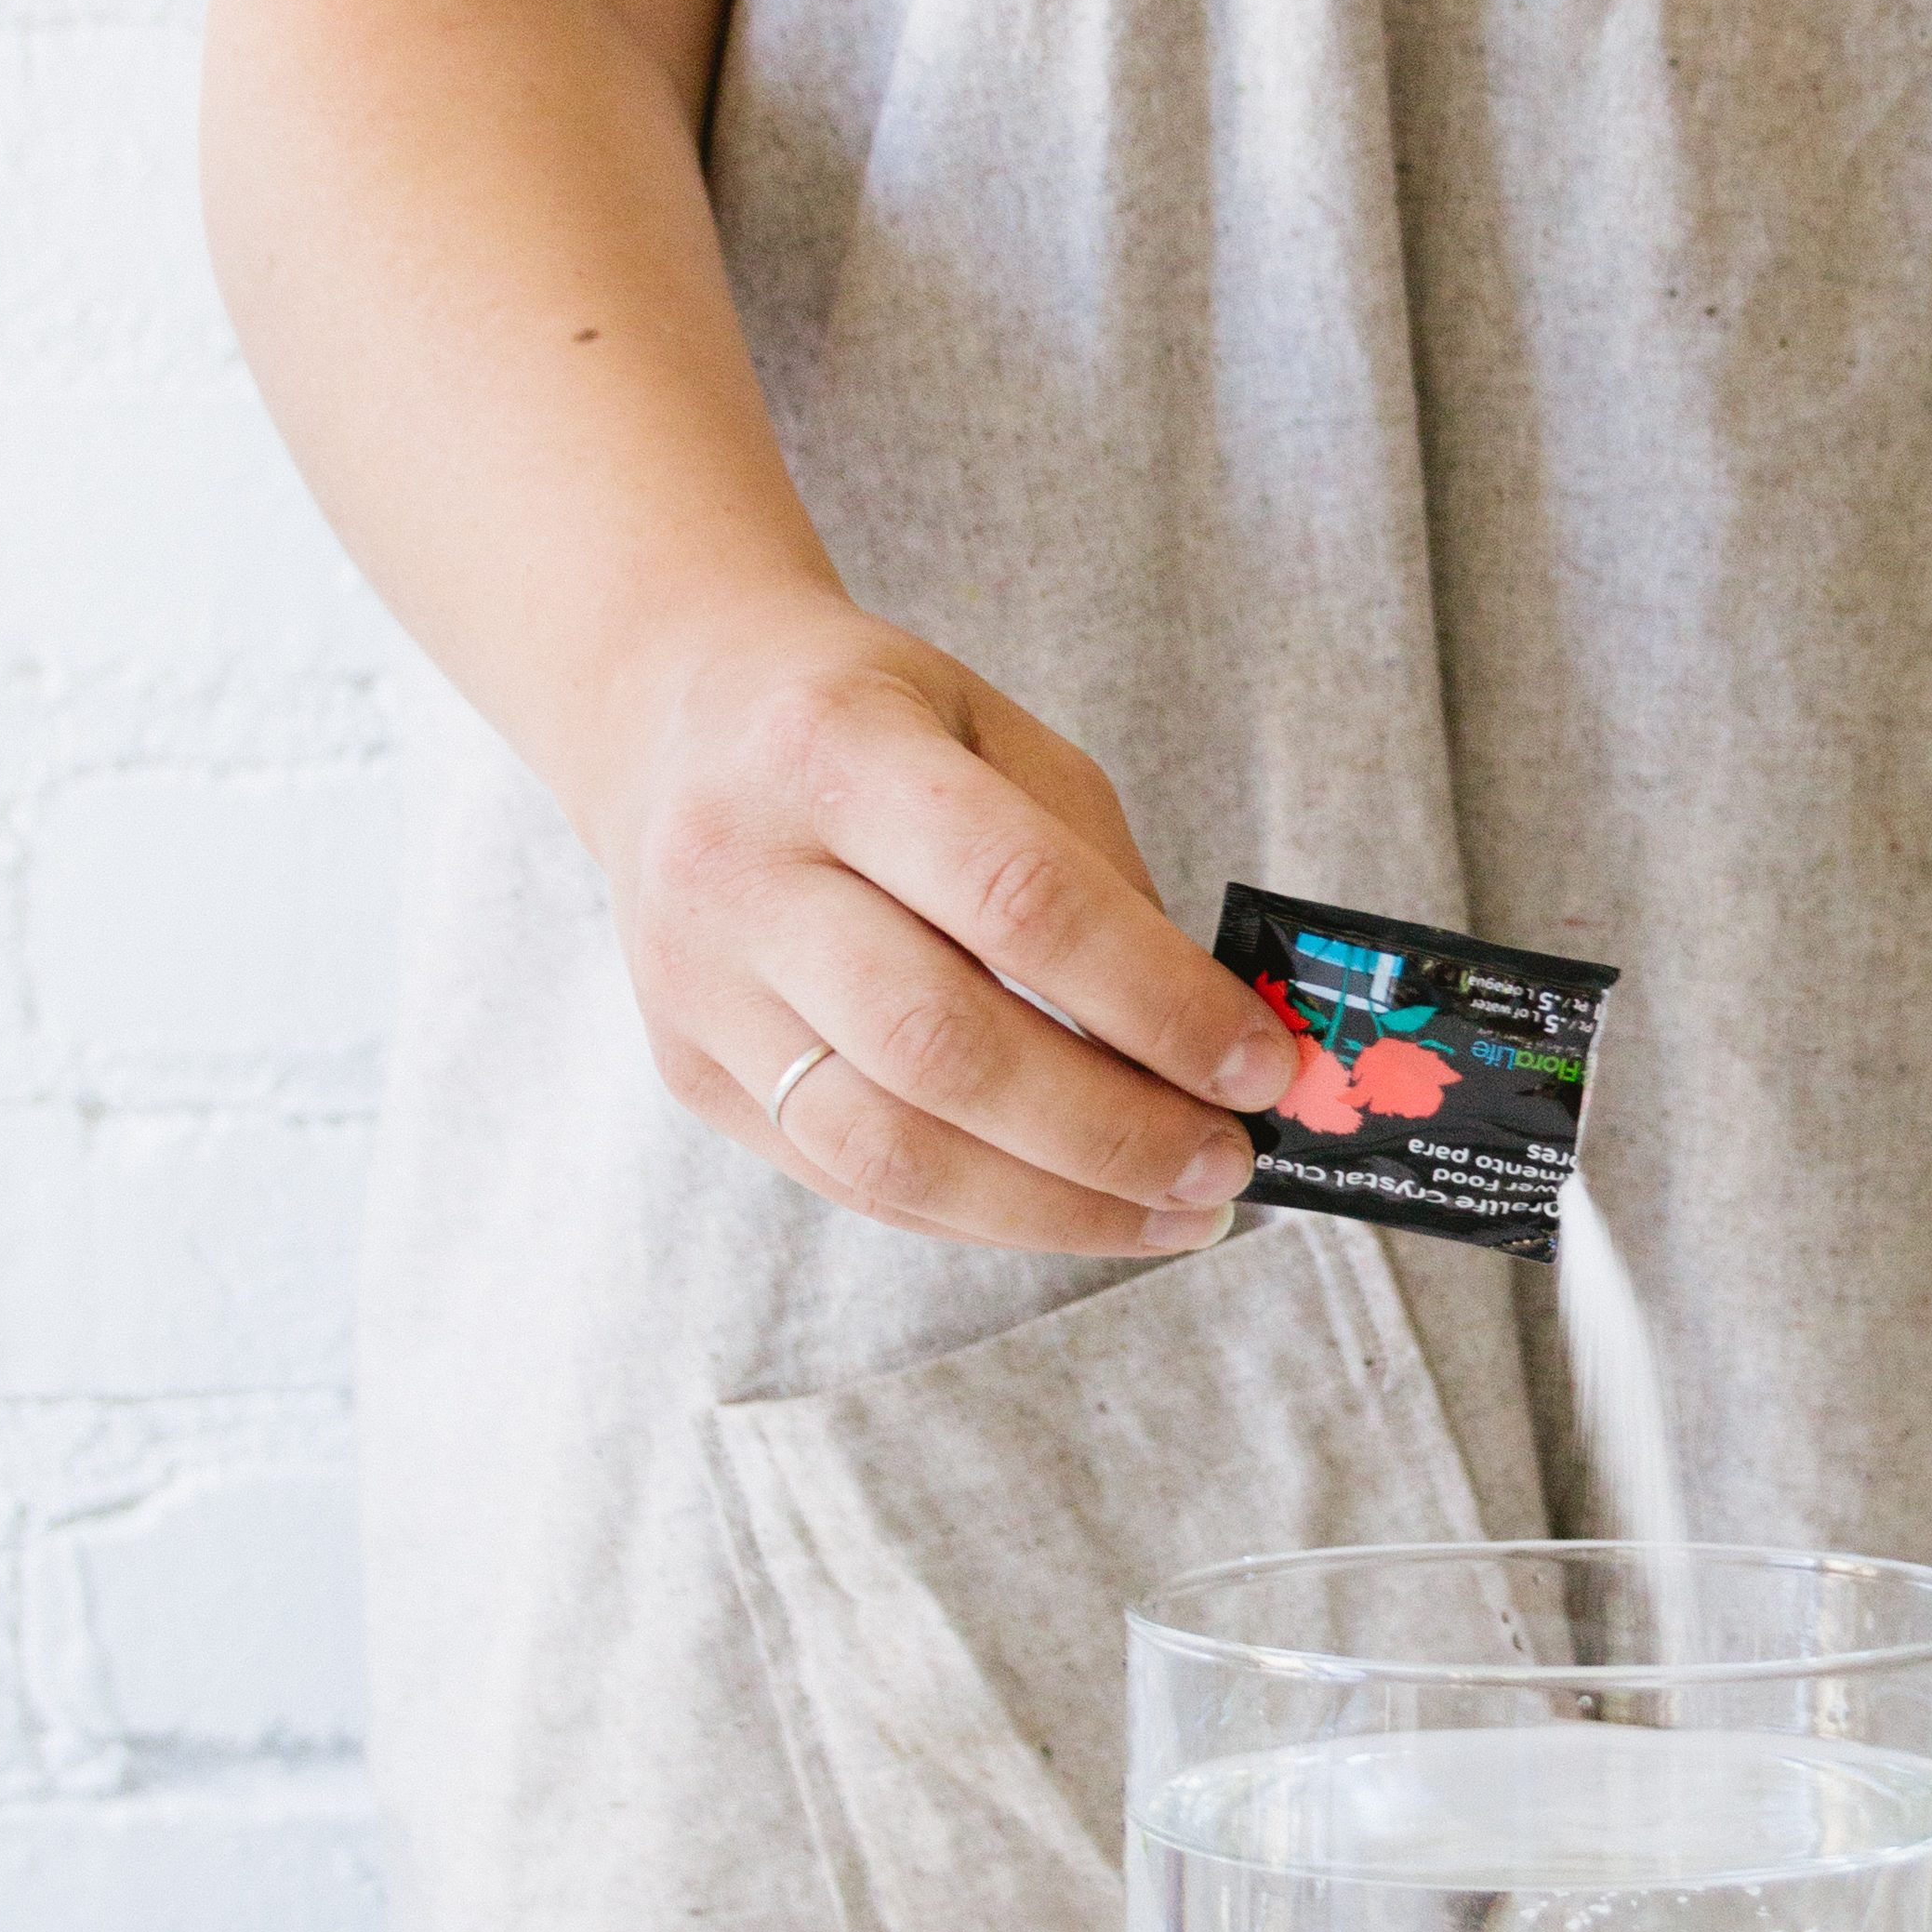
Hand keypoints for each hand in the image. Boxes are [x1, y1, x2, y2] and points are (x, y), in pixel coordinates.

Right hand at [589, 589, 1298, 1254]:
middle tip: (1227, 1163)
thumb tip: (1204, 1039)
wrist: (673, 716)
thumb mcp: (995, 730)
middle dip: (1112, 1129)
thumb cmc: (876, 722)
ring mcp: (700, 983)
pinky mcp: (690, 1071)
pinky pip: (849, 1176)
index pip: (1017, 898)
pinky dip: (981, 1210)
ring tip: (1175, 1215)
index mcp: (835, 747)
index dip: (1152, 998)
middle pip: (943, 1045)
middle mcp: (742, 870)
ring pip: (884, 1147)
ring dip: (1054, 1206)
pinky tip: (1075, 1208)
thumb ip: (1091, 869)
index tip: (1258, 1065)